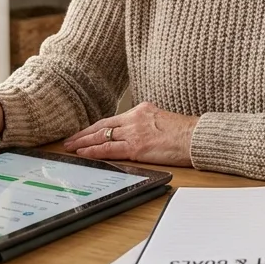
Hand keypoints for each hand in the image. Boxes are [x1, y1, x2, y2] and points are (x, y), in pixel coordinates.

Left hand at [62, 102, 198, 166]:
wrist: (196, 137)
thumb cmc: (185, 133)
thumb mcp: (163, 120)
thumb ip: (148, 124)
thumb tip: (141, 133)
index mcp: (141, 110)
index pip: (112, 119)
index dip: (95, 127)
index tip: (84, 132)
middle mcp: (134, 119)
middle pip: (102, 126)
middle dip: (84, 134)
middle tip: (69, 140)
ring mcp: (134, 132)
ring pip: (102, 136)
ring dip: (83, 142)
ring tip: (70, 147)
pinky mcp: (136, 147)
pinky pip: (109, 149)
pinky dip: (93, 151)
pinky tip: (83, 153)